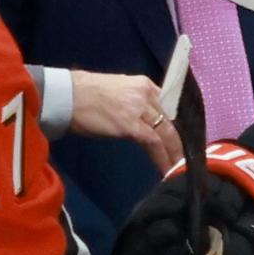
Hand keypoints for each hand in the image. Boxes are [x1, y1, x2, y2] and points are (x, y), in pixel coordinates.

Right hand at [70, 69, 185, 172]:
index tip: (184, 142)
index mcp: (144, 85)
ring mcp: (138, 108)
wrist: (66, 96)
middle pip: (172, 121)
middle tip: (187, 159)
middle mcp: (146, 94)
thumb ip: (136, 104)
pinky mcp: (130, 124)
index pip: (170, 106)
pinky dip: (162, 158)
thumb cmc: (85, 96)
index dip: (180, 126)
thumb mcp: (119, 93)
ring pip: (166, 133)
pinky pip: (153, 143)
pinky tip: (167, 170)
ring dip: (175, 154)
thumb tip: (145, 122)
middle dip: (181, 142)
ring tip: (180, 170)